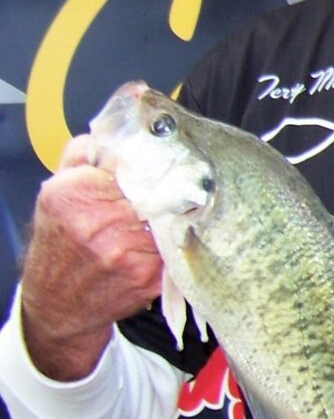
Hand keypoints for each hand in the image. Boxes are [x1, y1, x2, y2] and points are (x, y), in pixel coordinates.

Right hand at [18, 136, 163, 380]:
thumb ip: (88, 151)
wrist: (58, 301)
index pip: (132, 163)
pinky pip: (177, 245)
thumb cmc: (61, 238)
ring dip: (180, 211)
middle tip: (190, 179)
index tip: (172, 157)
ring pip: (172, 216)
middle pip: (157, 189)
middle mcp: (97, 222)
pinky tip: (174, 236)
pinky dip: (181, 239)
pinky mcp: (148, 275)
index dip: (155, 160)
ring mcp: (125, 251)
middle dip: (173, 185)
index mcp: (73, 193)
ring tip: (183, 207)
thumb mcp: (60, 187)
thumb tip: (127, 118)